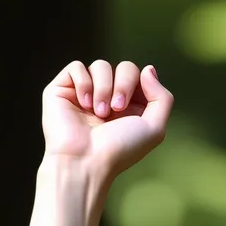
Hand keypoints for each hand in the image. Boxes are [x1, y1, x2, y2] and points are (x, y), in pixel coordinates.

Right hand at [42, 57, 172, 187]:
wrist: (85, 160)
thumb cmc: (119, 150)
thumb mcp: (154, 129)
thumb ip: (162, 98)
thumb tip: (148, 69)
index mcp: (130, 106)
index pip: (140, 76)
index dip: (138, 85)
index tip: (130, 107)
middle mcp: (108, 97)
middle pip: (125, 67)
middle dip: (124, 84)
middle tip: (116, 109)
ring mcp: (86, 92)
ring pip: (101, 65)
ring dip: (104, 88)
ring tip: (99, 112)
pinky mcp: (63, 89)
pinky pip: (76, 66)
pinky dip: (83, 83)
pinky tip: (83, 104)